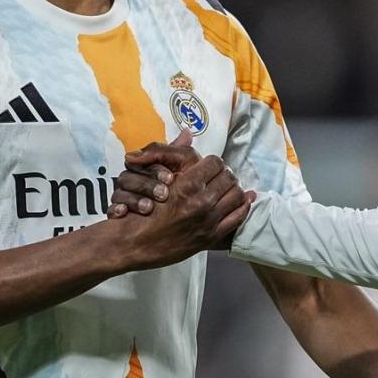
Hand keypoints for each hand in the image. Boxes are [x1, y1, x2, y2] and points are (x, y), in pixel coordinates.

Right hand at [109, 131, 201, 217]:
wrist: (189, 215)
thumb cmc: (185, 186)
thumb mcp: (186, 167)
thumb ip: (182, 152)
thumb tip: (187, 132)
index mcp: (145, 166)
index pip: (138, 161)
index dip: (154, 169)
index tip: (170, 178)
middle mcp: (133, 180)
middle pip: (126, 177)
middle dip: (146, 185)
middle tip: (164, 194)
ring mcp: (126, 198)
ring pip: (119, 194)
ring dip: (134, 199)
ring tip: (149, 208)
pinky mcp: (120, 215)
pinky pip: (111, 210)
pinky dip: (116, 210)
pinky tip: (124, 213)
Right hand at [114, 148, 253, 269]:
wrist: (134, 244)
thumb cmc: (139, 210)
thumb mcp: (152, 178)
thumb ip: (172, 154)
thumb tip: (188, 133)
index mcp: (187, 185)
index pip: (215, 163)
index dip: (212, 162)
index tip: (209, 166)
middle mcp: (201, 203)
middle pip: (228, 177)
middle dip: (225, 174)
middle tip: (220, 176)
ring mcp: (208, 221)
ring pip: (237, 196)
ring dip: (234, 188)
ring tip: (228, 187)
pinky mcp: (211, 237)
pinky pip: (238, 218)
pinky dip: (243, 206)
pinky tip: (244, 200)